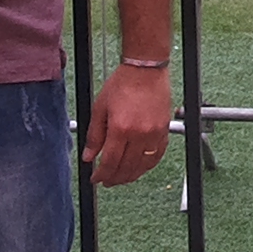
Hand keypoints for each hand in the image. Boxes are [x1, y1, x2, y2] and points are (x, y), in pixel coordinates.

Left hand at [83, 63, 173, 188]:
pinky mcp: (164, 131)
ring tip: (121, 177)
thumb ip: (94, 135)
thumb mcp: (100, 108)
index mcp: (120, 128)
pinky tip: (140, 167)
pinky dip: (147, 165)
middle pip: (126, 168)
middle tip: (107, 181)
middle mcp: (139, 134)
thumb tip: (89, 156)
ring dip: (131, 175)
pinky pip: (157, 156)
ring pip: (143, 166)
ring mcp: (154, 134)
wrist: (145, 70)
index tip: (96, 178)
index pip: (109, 162)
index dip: (101, 175)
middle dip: (114, 178)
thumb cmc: (123, 84)